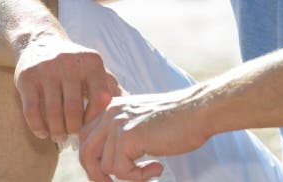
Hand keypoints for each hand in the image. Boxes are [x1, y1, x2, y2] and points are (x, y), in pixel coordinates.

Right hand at [14, 37, 121, 143]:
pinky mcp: (27, 78)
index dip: (96, 119)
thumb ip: (110, 86)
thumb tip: (130, 105)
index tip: (91, 126)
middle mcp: (69, 63)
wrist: (40, 42)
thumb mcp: (94, 68)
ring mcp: (46, 69)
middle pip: (74, 110)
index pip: (100, 99)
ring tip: (60, 136)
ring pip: (53, 114)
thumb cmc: (73, 64)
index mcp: (91, 61)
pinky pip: (32, 112)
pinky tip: (43, 132)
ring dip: (57, 132)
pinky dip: (39, 128)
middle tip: (72, 135)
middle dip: (74, 129)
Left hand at [78, 88, 209, 181]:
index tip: (108, 175)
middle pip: (85, 153)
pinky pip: (122, 172)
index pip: (85, 138)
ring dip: (129, 176)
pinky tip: (158, 167)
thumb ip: (122, 134)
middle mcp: (110, 113)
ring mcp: (117, 124)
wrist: (197, 112)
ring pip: (105, 167)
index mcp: (111, 108)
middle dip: (97, 175)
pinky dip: (139, 177)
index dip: (92, 161)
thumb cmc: (176, 120)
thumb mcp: (140, 122)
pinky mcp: (128, 137)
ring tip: (150, 169)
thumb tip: (105, 164)